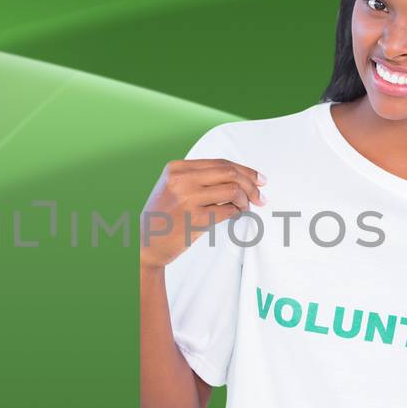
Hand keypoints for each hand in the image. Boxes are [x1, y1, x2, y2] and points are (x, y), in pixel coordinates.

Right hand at [139, 157, 265, 269]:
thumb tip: (238, 176)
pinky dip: (238, 212)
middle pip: (229, 172)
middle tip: (261, 196)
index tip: (259, 179)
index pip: (220, 162)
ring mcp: (187, 199)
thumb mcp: (172, 188)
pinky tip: (237, 215)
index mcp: (176, 168)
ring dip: (245, 200)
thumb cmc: (162, 217)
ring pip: (233, 190)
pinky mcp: (195, 219)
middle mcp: (181, 180)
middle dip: (251, 184)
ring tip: (245, 208)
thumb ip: (197, 178)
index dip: (245, 170)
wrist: (145, 245)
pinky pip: (228, 210)